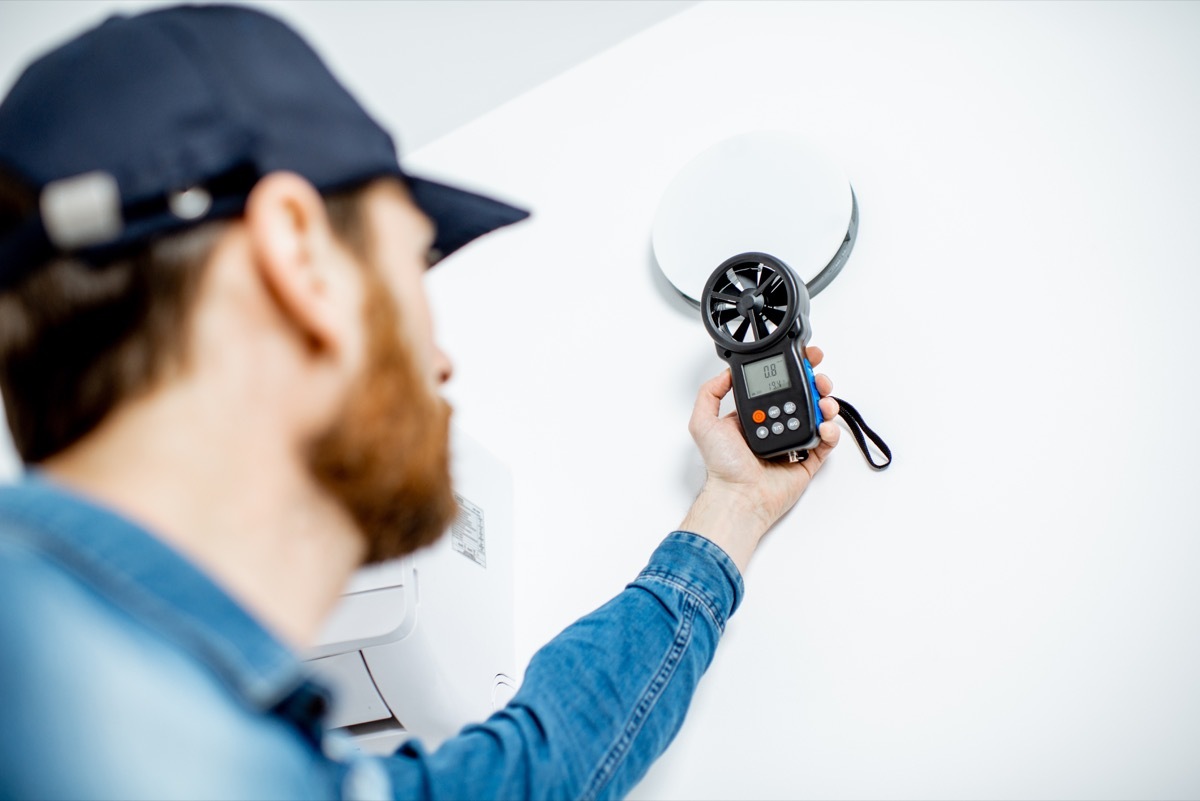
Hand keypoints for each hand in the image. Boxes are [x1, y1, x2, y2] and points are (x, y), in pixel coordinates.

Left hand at [679, 345, 839, 574]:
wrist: (739, 496)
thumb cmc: (722, 466)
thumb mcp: (703, 423)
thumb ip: (710, 393)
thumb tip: (726, 373)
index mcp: (754, 416)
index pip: (776, 386)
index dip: (791, 372)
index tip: (802, 359)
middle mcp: (774, 426)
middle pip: (802, 397)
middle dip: (815, 383)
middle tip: (819, 379)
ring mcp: (792, 442)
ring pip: (817, 416)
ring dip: (826, 403)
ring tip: (824, 402)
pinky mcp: (807, 460)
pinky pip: (826, 442)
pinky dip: (831, 431)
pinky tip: (824, 426)